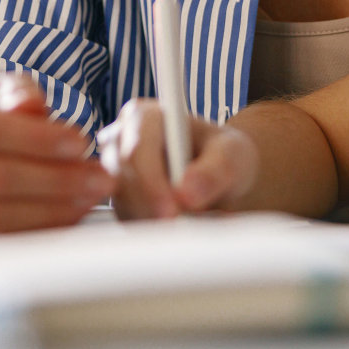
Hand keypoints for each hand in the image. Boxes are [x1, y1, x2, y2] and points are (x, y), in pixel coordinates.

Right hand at [0, 73, 112, 233]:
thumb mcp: (6, 87)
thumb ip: (20, 94)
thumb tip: (29, 107)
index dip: (36, 140)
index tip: (80, 142)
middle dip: (55, 180)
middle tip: (100, 176)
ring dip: (53, 208)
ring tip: (93, 193)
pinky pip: (2, 235)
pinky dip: (43, 226)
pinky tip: (75, 210)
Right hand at [99, 98, 258, 218]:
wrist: (221, 176)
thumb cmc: (224, 154)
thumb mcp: (232, 154)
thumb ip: (214, 169)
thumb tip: (187, 192)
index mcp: (145, 117)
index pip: (137, 148)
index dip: (151, 181)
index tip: (173, 211)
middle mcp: (123, 140)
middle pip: (123, 179)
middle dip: (153, 208)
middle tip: (184, 229)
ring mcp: (117, 172)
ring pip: (124, 205)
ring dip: (156, 221)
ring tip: (196, 223)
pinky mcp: (121, 201)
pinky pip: (129, 222)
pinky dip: (154, 231)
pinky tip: (181, 227)